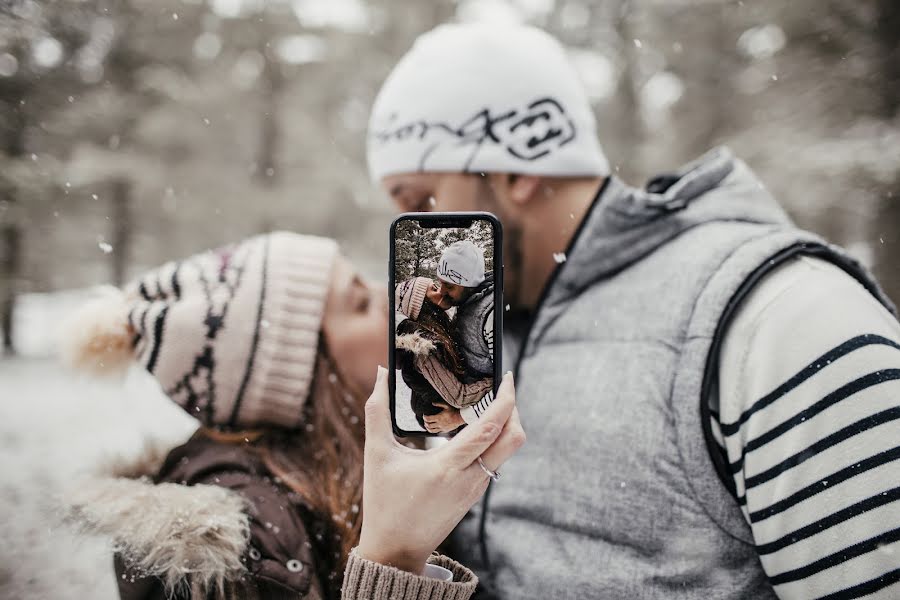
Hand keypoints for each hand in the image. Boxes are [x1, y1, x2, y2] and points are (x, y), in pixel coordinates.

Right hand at [356, 368, 523, 574]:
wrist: (395, 551)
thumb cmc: (383, 502)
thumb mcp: (376, 454)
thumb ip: (377, 411)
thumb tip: (380, 372)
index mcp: (448, 467)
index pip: (490, 429)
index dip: (505, 401)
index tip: (507, 376)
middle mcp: (470, 478)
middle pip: (514, 439)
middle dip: (514, 409)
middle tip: (502, 386)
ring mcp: (476, 488)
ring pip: (507, 450)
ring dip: (505, 424)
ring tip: (488, 401)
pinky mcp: (475, 494)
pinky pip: (495, 460)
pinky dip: (494, 440)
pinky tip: (478, 427)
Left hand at [424, 402, 464, 432]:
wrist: (461, 418)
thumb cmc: (454, 411)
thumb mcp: (446, 406)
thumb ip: (439, 404)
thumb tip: (432, 403)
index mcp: (439, 417)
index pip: (428, 419)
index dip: (424, 417)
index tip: (424, 415)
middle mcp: (439, 424)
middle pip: (428, 425)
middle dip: (425, 423)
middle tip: (425, 420)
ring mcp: (442, 428)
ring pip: (431, 430)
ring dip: (428, 428)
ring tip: (427, 425)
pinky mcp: (444, 430)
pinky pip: (437, 432)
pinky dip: (433, 430)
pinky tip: (433, 428)